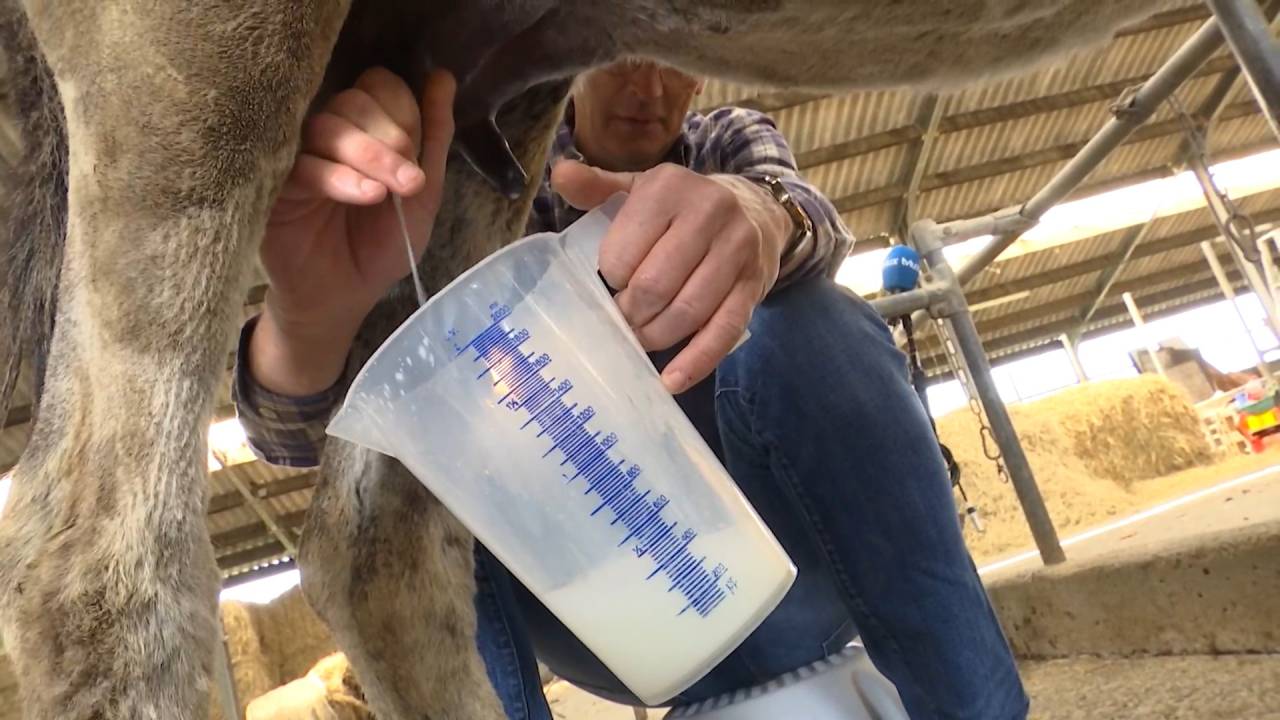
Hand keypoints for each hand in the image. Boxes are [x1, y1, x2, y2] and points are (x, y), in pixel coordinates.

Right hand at [250, 67, 454, 395]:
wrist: (342, 298)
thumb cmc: (378, 246)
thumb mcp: (421, 194)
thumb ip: (433, 138)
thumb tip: (444, 78)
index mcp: (364, 128)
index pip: (378, 86)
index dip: (402, 111)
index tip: (417, 155)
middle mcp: (327, 133)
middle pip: (353, 100)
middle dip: (391, 136)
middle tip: (409, 179)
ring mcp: (296, 155)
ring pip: (328, 127)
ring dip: (370, 155)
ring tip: (390, 192)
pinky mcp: (272, 185)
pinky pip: (303, 165)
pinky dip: (341, 178)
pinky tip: (367, 197)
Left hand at [551, 160, 793, 393]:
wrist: (756, 209)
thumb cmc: (681, 206)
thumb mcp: (641, 188)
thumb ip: (598, 187)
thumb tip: (560, 174)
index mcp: (669, 187)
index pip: (623, 252)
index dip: (610, 279)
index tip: (610, 285)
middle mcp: (709, 212)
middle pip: (655, 286)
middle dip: (630, 314)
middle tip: (622, 320)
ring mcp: (737, 250)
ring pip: (688, 311)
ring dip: (656, 337)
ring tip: (641, 339)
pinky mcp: (755, 285)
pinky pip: (724, 331)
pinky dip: (696, 362)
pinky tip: (672, 382)